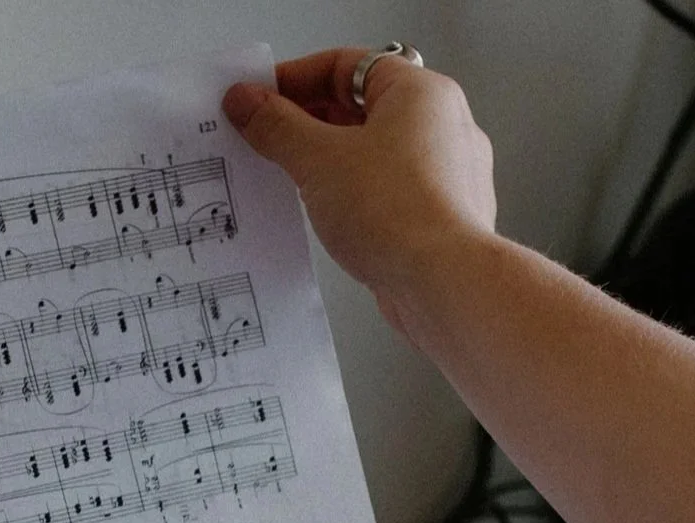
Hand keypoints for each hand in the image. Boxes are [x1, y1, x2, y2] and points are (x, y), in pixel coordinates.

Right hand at [223, 49, 497, 343]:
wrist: (443, 284)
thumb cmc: (400, 214)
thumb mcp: (318, 159)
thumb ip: (276, 126)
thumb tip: (248, 102)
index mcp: (420, 92)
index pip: (345, 65)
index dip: (294, 79)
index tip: (258, 100)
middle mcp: (442, 126)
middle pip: (361, 108)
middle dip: (308, 123)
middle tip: (266, 141)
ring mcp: (446, 174)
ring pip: (375, 153)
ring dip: (330, 163)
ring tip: (293, 182)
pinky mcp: (440, 217)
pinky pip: (388, 192)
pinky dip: (356, 197)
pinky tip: (329, 217)